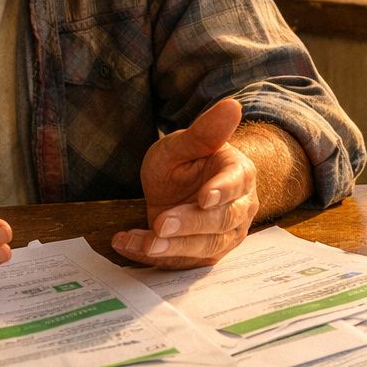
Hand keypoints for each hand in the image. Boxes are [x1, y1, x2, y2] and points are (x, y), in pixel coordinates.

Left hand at [112, 98, 258, 267]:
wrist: (176, 188)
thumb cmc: (185, 161)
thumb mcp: (184, 144)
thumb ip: (205, 132)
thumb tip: (232, 105)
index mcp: (239, 174)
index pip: (236, 183)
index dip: (221, 191)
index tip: (204, 197)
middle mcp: (239, 208)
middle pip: (221, 221)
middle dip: (190, 224)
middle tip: (162, 223)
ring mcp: (225, 235)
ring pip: (205, 247)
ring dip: (173, 248)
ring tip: (146, 242)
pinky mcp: (205, 254)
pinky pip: (181, 261)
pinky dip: (151, 255)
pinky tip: (127, 243)